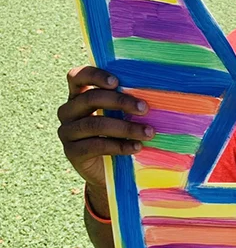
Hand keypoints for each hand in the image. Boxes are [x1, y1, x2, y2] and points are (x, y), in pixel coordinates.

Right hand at [57, 66, 153, 213]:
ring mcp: (67, 132)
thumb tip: (157, 91)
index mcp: (79, 96)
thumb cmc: (120, 134)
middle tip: (144, 108)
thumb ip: (128, 102)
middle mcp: (68, 111)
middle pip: (90, 98)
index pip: (78, 77)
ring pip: (94, 124)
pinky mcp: (71, 152)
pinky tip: (137, 147)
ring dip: (126, 127)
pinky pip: (95, 146)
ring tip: (148, 132)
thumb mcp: (123, 115)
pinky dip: (119, 146)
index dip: (95, 76)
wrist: (108, 170)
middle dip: (120, 101)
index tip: (117, 83)